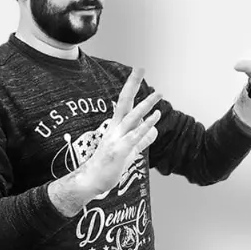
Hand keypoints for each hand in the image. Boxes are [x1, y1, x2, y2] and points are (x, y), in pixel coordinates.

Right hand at [75, 68, 161, 196]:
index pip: (124, 102)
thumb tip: (154, 130)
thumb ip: (142, 139)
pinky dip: (146, 126)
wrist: (92, 181)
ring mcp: (116, 138)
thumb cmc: (109, 165)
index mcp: (116, 126)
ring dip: (145, 105)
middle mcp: (115, 128)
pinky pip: (135, 136)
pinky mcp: (120, 150)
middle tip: (140, 68)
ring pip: (131, 117)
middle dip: (132, 84)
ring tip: (158, 93)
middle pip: (124, 102)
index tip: (137, 72)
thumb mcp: (129, 150)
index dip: (131, 87)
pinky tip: (156, 117)